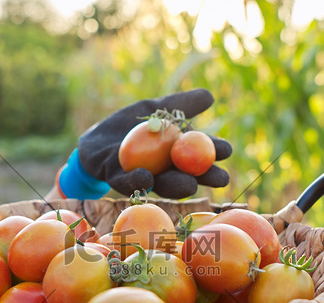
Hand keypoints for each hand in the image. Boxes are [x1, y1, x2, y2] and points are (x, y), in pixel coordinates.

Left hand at [58, 89, 231, 198]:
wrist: (96, 137)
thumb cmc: (130, 126)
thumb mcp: (155, 109)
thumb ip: (180, 106)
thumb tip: (210, 96)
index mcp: (174, 154)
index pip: (198, 154)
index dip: (213, 153)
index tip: (228, 150)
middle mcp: (162, 171)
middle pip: (187, 176)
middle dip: (204, 178)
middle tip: (221, 178)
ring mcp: (141, 177)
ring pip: (161, 184)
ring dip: (176, 186)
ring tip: (190, 185)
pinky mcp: (116, 178)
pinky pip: (127, 182)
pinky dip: (137, 180)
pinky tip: (147, 178)